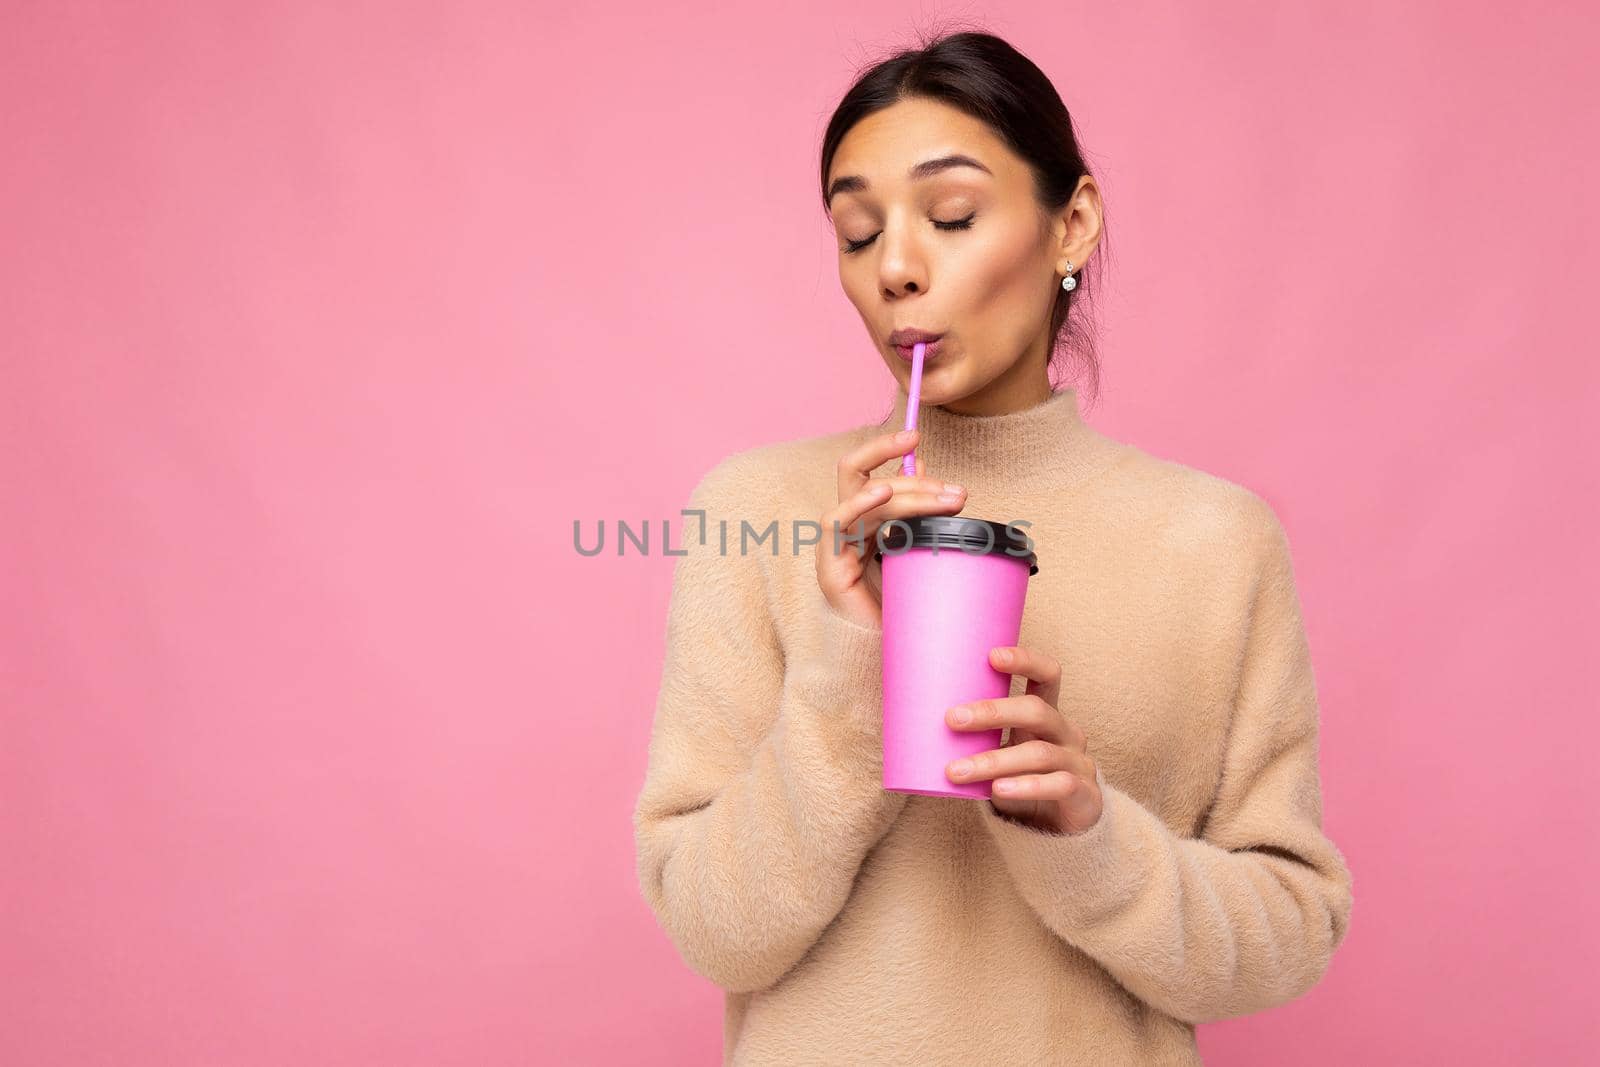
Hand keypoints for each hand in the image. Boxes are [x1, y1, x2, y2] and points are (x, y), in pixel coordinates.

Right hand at [816, 428, 968, 629]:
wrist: (878, 656)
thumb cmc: (897, 607)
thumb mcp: (913, 549)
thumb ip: (915, 513)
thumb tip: (927, 469)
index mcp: (862, 518)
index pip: (866, 468)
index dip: (888, 450)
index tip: (917, 438)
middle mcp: (845, 525)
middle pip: (862, 474)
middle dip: (914, 478)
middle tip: (957, 494)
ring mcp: (835, 544)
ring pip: (862, 495)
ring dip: (906, 493)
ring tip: (943, 499)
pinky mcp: (830, 565)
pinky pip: (836, 523)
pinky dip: (858, 502)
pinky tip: (881, 492)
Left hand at [942, 644, 1102, 834]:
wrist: (1058, 835)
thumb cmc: (1017, 784)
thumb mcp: (998, 754)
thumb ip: (971, 738)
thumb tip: (906, 719)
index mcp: (1046, 715)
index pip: (1047, 675)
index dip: (1025, 660)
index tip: (991, 655)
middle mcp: (1066, 733)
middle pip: (1035, 710)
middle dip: (993, 711)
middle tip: (952, 718)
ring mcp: (1079, 764)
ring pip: (1039, 753)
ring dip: (994, 760)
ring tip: (956, 771)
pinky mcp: (1085, 796)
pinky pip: (1058, 786)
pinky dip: (1026, 787)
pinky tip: (998, 791)